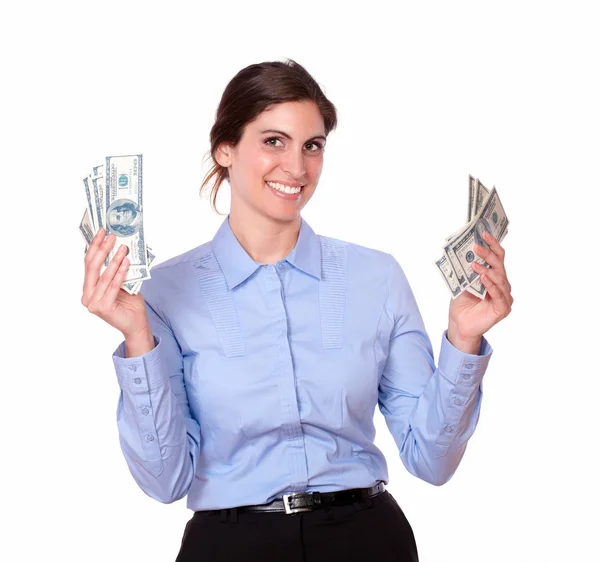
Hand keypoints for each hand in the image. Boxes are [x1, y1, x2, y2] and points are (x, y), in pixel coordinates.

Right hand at [81, 227, 149, 338]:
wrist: (136, 325)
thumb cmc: (129, 303)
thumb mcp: (122, 282)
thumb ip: (116, 269)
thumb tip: (120, 246)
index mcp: (88, 288)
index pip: (88, 263)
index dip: (95, 246)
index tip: (102, 231)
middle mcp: (86, 296)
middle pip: (92, 267)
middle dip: (102, 249)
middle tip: (112, 236)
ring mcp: (93, 303)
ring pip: (103, 276)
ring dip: (113, 260)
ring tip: (123, 247)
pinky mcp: (102, 308)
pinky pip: (112, 286)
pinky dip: (120, 273)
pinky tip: (126, 262)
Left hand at [447, 231, 512, 348]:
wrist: (459, 324)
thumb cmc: (462, 303)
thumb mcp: (462, 282)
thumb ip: (467, 270)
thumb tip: (464, 250)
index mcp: (494, 276)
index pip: (497, 257)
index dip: (492, 244)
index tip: (483, 233)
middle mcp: (502, 285)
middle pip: (499, 265)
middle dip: (488, 254)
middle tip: (476, 247)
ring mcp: (504, 296)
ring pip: (499, 279)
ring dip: (486, 270)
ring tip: (474, 265)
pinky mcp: (503, 308)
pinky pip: (498, 295)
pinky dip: (491, 286)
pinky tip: (483, 279)